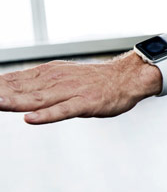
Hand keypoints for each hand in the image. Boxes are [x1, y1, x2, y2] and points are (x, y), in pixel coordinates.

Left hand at [0, 51, 162, 123]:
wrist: (127, 77)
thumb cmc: (94, 80)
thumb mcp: (61, 76)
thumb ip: (35, 83)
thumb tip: (7, 88)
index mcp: (47, 73)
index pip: (12, 80)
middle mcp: (55, 80)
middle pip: (18, 90)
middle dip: (0, 93)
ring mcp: (69, 92)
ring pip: (36, 99)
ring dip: (13, 102)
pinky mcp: (84, 104)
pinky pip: (62, 111)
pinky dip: (46, 115)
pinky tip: (31, 118)